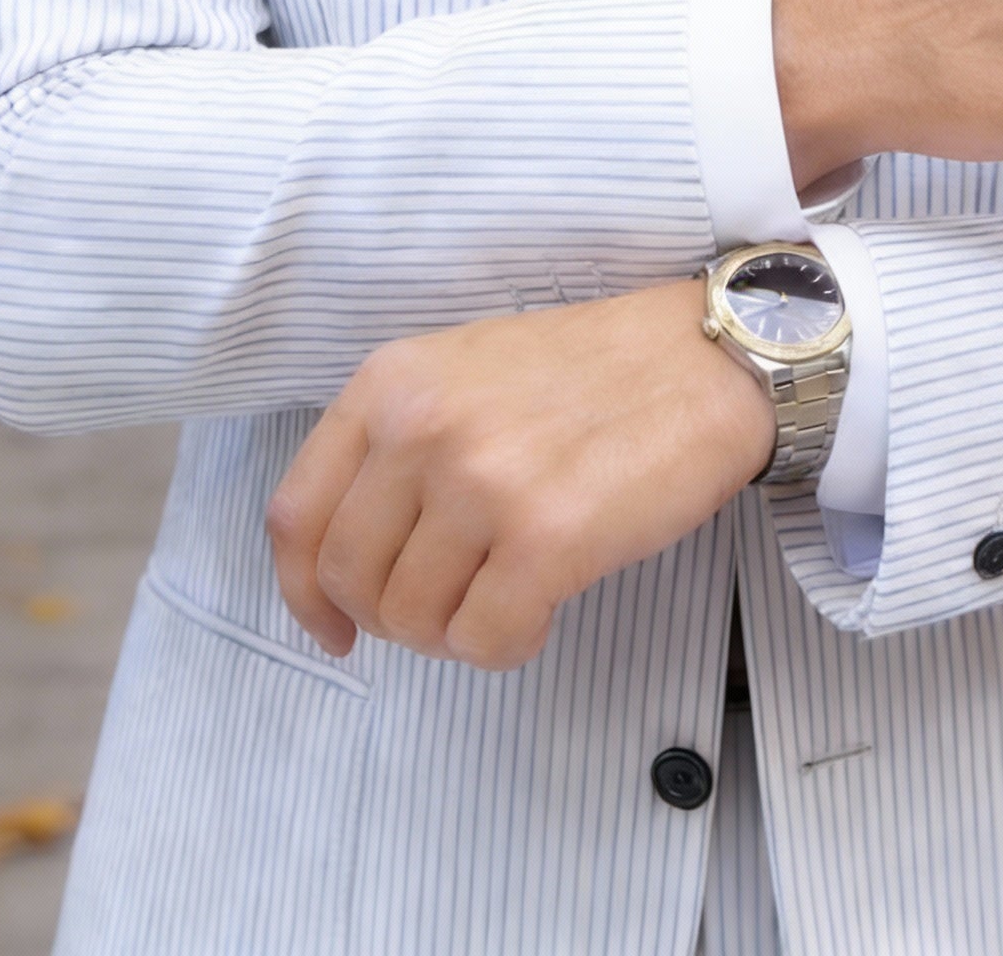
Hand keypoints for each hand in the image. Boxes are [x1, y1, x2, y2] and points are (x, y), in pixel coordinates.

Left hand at [266, 280, 774, 669]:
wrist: (706, 358)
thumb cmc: (594, 372)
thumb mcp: (465, 372)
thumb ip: (399, 444)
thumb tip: (353, 568)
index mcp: (391, 383)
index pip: (297, 514)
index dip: (303, 591)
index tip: (333, 626)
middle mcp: (421, 427)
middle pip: (348, 579)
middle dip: (391, 619)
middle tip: (448, 608)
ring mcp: (481, 482)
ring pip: (412, 620)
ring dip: (454, 631)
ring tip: (506, 595)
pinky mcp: (546, 536)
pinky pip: (484, 641)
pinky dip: (509, 645)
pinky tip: (543, 608)